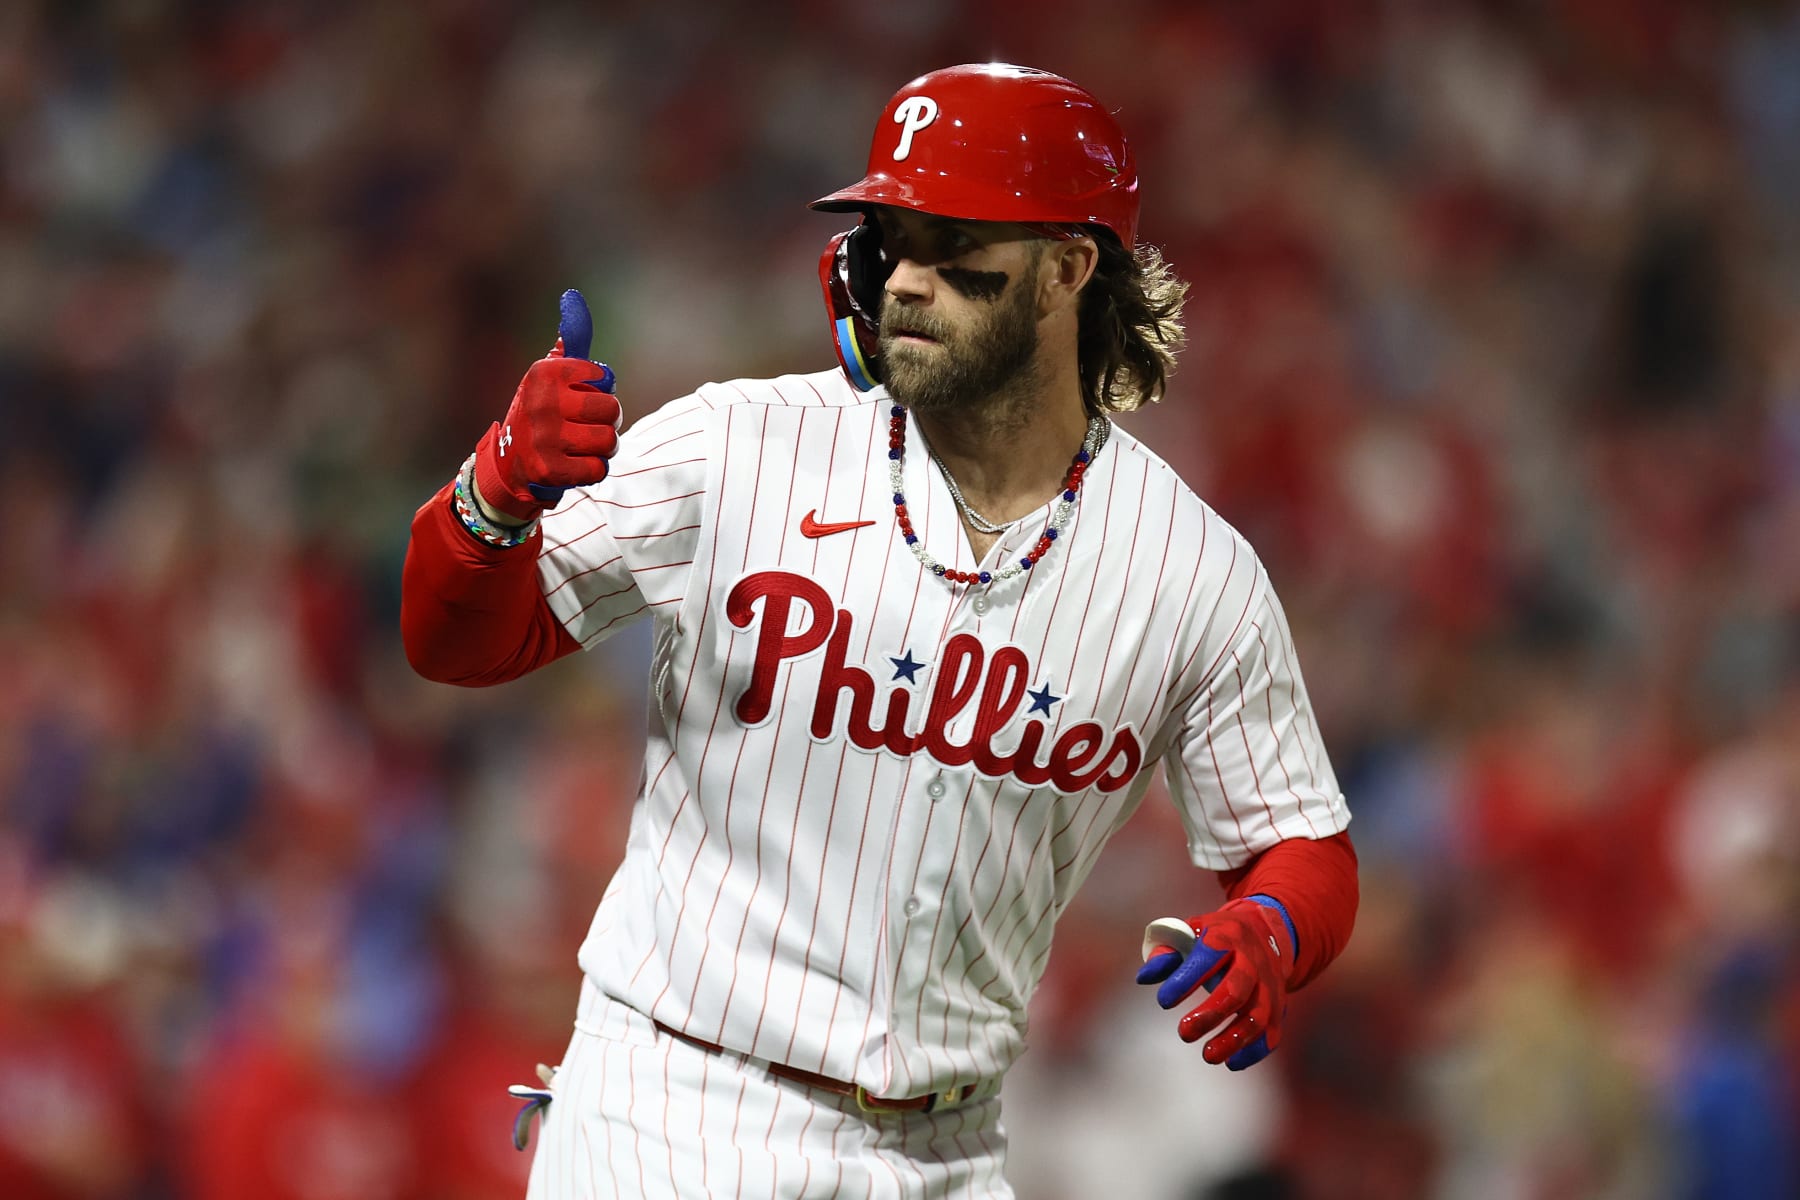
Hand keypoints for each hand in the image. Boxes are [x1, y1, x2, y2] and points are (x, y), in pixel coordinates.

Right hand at [472, 289, 620, 520]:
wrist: (510, 463)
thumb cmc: (542, 413)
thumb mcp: (549, 375)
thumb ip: (570, 343)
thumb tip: (573, 298)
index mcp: (544, 373)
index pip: (603, 377)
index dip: (601, 389)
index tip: (582, 394)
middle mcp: (541, 403)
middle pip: (611, 410)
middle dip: (608, 420)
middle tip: (590, 424)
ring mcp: (544, 438)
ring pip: (608, 441)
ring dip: (604, 447)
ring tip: (585, 445)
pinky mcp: (550, 471)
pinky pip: (598, 469)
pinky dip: (594, 469)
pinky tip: (576, 464)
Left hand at [1135, 898, 1292, 1069]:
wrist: (1264, 933)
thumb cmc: (1215, 937)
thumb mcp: (1190, 932)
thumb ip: (1165, 953)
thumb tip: (1143, 978)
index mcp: (1227, 936)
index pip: (1209, 955)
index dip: (1186, 979)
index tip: (1164, 1001)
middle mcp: (1253, 960)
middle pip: (1237, 990)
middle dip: (1210, 1015)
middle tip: (1184, 1033)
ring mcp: (1269, 985)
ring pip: (1258, 1016)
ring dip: (1233, 1039)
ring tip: (1208, 1056)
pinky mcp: (1278, 1006)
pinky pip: (1272, 1033)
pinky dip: (1254, 1051)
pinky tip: (1232, 1062)